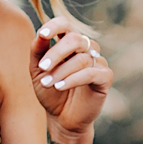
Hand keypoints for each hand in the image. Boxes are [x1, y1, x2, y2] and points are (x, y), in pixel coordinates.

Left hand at [30, 16, 112, 140]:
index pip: (65, 25)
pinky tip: (60, 86)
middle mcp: (85, 49)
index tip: (42, 34)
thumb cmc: (50, 93)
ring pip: (81, 58)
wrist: (62, 118)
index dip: (55, 26)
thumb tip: (39, 35)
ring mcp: (97, 62)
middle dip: (55, 53)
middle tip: (42, 68)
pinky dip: (73, 79)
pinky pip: (91, 73)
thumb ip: (37, 52)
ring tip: (48, 83)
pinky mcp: (105, 77)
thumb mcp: (38, 72)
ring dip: (61, 71)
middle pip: (74, 39)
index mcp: (69, 44)